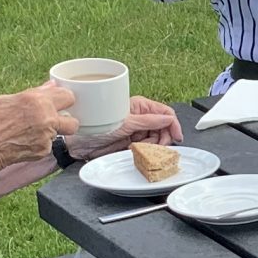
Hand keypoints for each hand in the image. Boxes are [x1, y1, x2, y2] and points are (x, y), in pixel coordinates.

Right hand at [0, 81, 76, 174]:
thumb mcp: (5, 100)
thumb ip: (33, 93)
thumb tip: (50, 86)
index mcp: (36, 100)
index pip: (68, 96)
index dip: (63, 100)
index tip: (58, 103)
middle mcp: (46, 118)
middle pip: (73, 121)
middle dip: (65, 121)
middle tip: (51, 121)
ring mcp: (46, 137)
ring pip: (61, 135)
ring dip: (52, 133)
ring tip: (30, 133)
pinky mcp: (42, 152)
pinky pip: (48, 146)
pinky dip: (39, 145)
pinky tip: (23, 142)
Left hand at [69, 96, 183, 160]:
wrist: (80, 144)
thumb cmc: (95, 127)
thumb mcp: (126, 123)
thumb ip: (149, 121)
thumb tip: (168, 119)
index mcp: (140, 106)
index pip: (165, 113)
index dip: (173, 124)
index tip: (177, 136)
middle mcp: (140, 117)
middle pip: (164, 127)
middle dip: (163, 137)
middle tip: (159, 146)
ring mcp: (137, 131)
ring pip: (157, 139)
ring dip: (154, 146)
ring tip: (142, 147)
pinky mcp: (133, 143)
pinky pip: (148, 148)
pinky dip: (147, 151)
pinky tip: (139, 151)